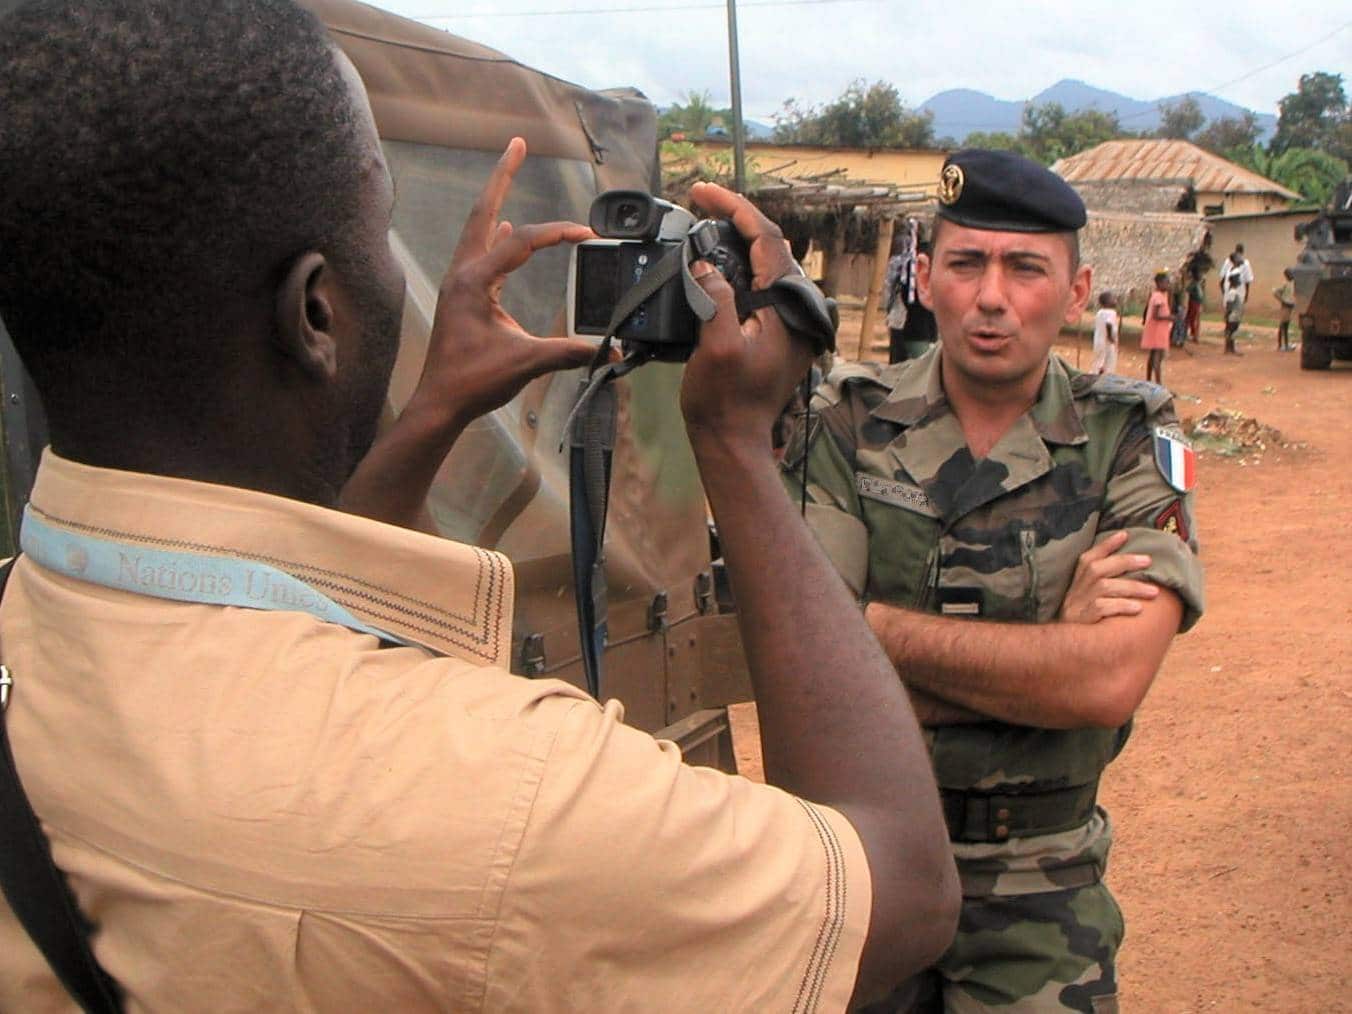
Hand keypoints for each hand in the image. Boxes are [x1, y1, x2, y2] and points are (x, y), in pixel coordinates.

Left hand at [409, 137, 596, 431]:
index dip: (557, 234)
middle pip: (484, 212)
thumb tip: (613, 351)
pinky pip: (480, 250)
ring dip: (496, 199)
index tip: (587, 236)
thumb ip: (569, 353)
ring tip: (508, 171)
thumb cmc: (473, 381)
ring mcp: (460, 282)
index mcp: (474, 280)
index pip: (522, 241)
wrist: (438, 403)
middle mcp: (463, 272)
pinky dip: (495, 231)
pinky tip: (505, 226)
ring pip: (479, 228)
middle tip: (516, 144)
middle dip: (502, 177)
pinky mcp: (463, 295)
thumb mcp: (525, 363)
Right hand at [677, 184, 811, 452]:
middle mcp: (794, 308)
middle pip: (768, 245)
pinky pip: (757, 286)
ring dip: (735, 241)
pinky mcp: (774, 332)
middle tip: (700, 202)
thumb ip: (716, 298)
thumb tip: (705, 263)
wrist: (733, 440)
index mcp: (787, 305)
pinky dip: (736, 268)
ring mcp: (786, 321)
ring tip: (704, 223)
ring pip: (763, 264)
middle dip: (735, 218)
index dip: (734, 207)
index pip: (767, 237)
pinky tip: (713, 263)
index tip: (703, 191)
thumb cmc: (725, 401)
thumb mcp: (716, 346)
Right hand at [1058, 530, 1158, 623]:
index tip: (1125, 534)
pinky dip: (1121, 606)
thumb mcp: (1087, 593)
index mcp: (1078, 577)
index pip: (1090, 556)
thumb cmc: (1083, 613)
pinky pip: (1102, 607)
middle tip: (1148, 561)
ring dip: (1131, 587)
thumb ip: (1104, 579)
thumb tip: (1134, 565)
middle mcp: (1077, 587)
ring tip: (1154, 592)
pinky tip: (1137, 608)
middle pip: (1098, 568)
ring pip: (1105, 587)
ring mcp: (1080, 602)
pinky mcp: (1084, 618)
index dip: (1106, 545)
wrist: (1065, 641)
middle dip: (1125, 562)